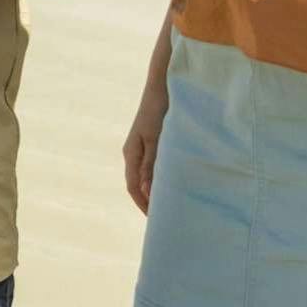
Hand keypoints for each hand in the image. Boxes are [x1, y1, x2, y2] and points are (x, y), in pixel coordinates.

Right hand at [121, 68, 168, 214]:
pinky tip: (174, 181)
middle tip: (166, 218)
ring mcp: (142, 147)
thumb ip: (152, 164)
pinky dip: (161, 178)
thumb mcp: (157, 138)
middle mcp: (133, 153)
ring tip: (172, 203)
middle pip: (138, 184)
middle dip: (149, 201)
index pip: (134, 188)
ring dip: (155, 190)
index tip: (158, 221)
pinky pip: (153, 166)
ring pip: (146, 176)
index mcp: (131, 154)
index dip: (144, 205)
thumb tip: (148, 192)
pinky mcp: (152, 141)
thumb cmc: (160, 110)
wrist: (163, 85)